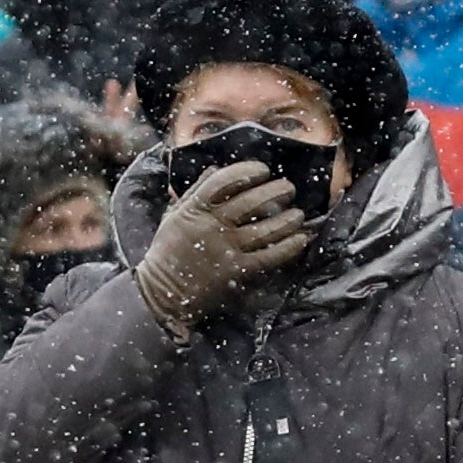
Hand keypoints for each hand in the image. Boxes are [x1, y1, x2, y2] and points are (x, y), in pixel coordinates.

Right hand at [132, 158, 316, 336]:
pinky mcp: (237, 271)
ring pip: (266, 228)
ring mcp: (227, 249)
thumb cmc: (167, 253)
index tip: (262, 170)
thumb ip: (195, 191)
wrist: (162, 294)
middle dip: (276, 191)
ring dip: (288, 219)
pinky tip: (300, 238)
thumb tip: (216, 169)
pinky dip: (289, 246)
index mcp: (195, 209)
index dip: (247, 171)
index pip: (224, 182)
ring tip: (298, 214)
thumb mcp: (173, 216)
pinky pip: (270, 255)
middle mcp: (213, 226)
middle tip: (289, 188)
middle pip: (252, 202)